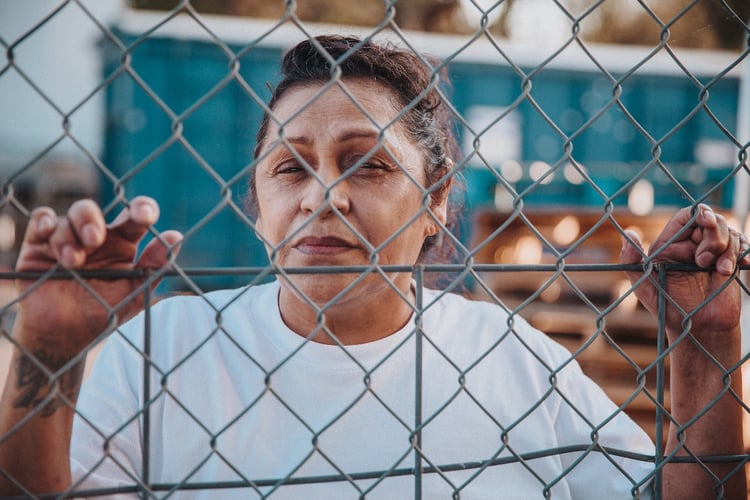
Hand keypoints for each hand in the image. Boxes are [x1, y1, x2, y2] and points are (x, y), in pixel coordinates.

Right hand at [13, 196, 181, 357]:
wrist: (62, 336)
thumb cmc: (101, 314)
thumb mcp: (132, 294)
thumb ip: (153, 267)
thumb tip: (176, 236)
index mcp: (122, 244)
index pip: (133, 217)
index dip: (141, 208)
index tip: (144, 215)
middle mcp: (95, 237)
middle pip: (93, 210)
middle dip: (92, 221)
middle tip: (94, 240)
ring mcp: (67, 238)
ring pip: (69, 216)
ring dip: (70, 235)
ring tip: (73, 262)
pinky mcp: (39, 245)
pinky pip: (42, 219)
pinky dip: (45, 221)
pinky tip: (48, 232)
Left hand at [620, 204, 748, 339]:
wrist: (700, 331)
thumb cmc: (668, 310)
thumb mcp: (645, 287)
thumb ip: (632, 261)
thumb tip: (629, 233)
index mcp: (669, 246)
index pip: (685, 217)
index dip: (698, 214)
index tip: (706, 221)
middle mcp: (690, 246)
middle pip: (710, 220)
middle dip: (715, 234)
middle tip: (704, 261)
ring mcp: (712, 253)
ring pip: (729, 232)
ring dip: (728, 248)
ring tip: (720, 271)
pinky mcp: (729, 263)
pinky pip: (743, 246)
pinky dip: (745, 251)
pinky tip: (743, 264)